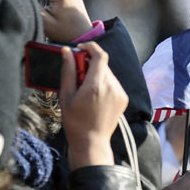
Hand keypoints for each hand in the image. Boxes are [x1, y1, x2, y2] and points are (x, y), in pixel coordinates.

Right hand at [60, 41, 126, 168]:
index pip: (100, 55)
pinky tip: (95, 98)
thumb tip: (66, 51)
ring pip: (108, 73)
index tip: (80, 48)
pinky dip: (104, 84)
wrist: (92, 142)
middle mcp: (111, 87)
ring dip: (96, 75)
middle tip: (77, 76)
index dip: (90, 47)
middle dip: (89, 64)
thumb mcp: (66, 96)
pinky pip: (113, 83)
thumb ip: (68, 71)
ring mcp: (120, 93)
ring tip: (86, 91)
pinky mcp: (123, 99)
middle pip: (102, 64)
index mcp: (96, 85)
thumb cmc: (75, 121)